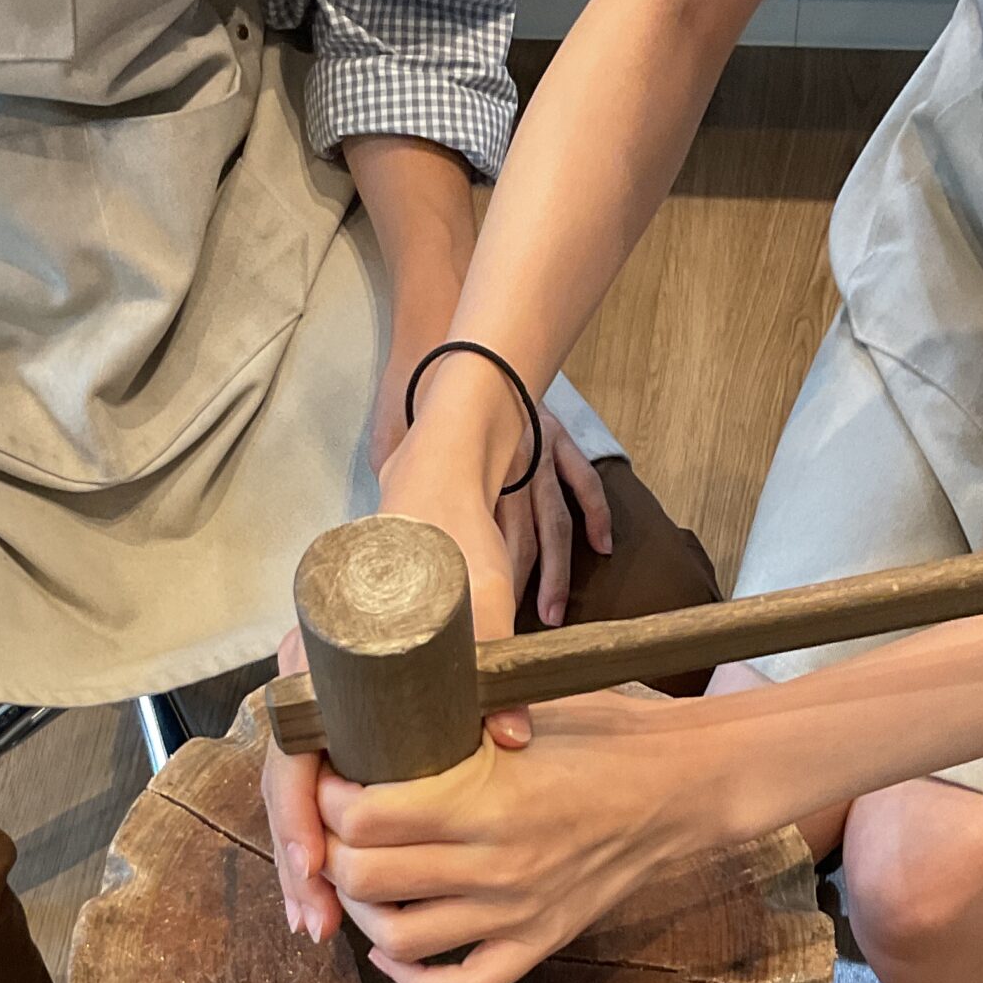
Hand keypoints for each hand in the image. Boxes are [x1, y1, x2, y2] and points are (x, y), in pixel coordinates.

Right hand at [269, 373, 561, 944]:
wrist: (438, 483)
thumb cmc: (447, 532)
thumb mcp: (477, 590)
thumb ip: (494, 657)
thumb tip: (511, 739)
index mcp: (320, 652)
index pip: (290, 753)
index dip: (301, 821)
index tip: (320, 872)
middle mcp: (308, 676)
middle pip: (287, 785)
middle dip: (301, 861)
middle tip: (319, 927)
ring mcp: (324, 691)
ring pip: (303, 788)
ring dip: (314, 854)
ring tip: (327, 920)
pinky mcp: (349, 701)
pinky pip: (329, 773)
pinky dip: (334, 824)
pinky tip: (347, 872)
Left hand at [316, 689, 695, 982]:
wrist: (680, 786)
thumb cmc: (603, 736)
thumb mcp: (525, 714)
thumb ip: (452, 730)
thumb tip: (372, 729)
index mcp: (487, 798)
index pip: (366, 817)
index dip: (329, 799)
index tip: (330, 780)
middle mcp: (496, 864)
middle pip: (367, 878)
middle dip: (332, 853)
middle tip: (332, 829)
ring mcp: (517, 913)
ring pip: (398, 939)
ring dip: (360, 913)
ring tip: (358, 879)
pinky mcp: (538, 944)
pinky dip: (412, 976)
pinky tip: (391, 949)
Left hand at [378, 386, 611, 631]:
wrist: (451, 349)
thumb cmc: (418, 405)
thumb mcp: (392, 451)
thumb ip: (393, 496)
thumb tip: (380, 538)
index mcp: (461, 477)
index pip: (473, 545)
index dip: (475, 587)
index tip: (474, 624)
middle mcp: (503, 470)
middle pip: (513, 544)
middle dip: (514, 592)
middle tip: (513, 633)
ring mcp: (535, 455)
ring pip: (550, 524)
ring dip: (555, 572)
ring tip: (553, 614)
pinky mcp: (556, 439)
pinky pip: (581, 482)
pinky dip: (596, 515)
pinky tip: (602, 548)